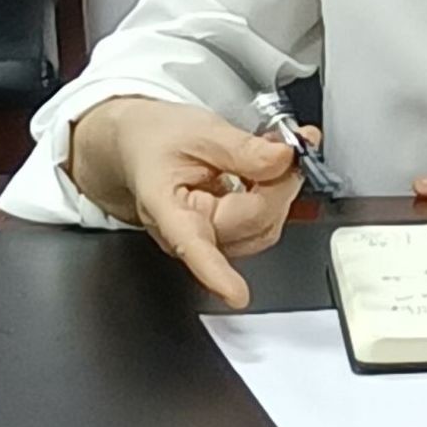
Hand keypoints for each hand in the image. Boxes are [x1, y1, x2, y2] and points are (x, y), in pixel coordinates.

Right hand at [67, 96, 307, 307]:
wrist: (139, 145)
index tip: (237, 295)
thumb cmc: (156, 141)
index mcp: (167, 210)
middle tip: (288, 149)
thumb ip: (242, 148)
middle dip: (278, 187)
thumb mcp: (198, 131)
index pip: (193, 247)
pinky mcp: (228, 236)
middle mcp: (187, 235)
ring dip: (281, 192)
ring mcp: (210, 240)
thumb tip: (282, 160)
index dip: (216, 273)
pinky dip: (277, 195)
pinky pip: (262, 224)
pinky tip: (273, 168)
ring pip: (262, 229)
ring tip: (274, 154)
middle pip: (250, 227)